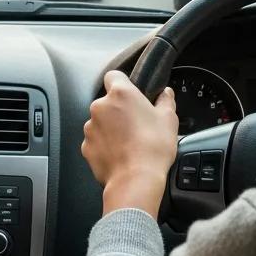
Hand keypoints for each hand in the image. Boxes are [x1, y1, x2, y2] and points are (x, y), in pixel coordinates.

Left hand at [81, 71, 178, 218]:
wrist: (136, 179)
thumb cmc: (153, 147)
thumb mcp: (168, 120)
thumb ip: (166, 101)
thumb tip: (166, 93)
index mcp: (120, 94)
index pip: (113, 76)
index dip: (122, 83)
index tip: (131, 94)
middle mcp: (100, 107)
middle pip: (107, 101)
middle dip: (118, 110)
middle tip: (136, 124)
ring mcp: (90, 127)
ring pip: (100, 122)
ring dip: (110, 128)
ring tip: (128, 142)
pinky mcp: (86, 146)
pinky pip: (95, 141)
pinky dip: (104, 145)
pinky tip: (120, 154)